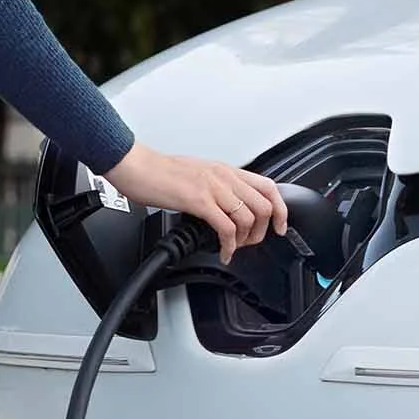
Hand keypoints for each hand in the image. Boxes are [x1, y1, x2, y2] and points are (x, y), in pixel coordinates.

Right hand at [105, 142, 288, 263]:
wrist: (138, 167)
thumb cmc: (161, 172)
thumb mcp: (199, 174)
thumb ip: (218, 187)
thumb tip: (229, 206)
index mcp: (226, 170)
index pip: (268, 186)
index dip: (280, 209)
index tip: (280, 226)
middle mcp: (224, 177)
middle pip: (263, 205)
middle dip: (262, 231)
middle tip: (249, 242)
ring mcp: (213, 187)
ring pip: (248, 217)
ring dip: (245, 240)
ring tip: (233, 248)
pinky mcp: (199, 200)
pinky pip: (226, 227)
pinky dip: (229, 245)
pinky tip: (223, 251)